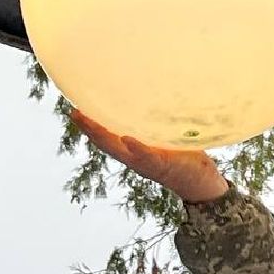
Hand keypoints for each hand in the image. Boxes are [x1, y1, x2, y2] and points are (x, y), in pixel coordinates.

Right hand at [71, 109, 229, 203]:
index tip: (74, 110)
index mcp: (133, 149)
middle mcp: (133, 157)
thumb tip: (159, 91)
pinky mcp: (161, 164)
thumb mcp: (167, 136)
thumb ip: (159, 121)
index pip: (107, 136)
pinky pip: (146, 155)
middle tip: (73, 112)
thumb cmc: (184, 155)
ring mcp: (145, 162)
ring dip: (103, 135)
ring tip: (88, 121)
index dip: (90, 125)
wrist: (199, 181)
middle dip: (88, 128)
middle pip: (105, 142)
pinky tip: (126, 138)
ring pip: (119, 149)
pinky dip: (136, 147)